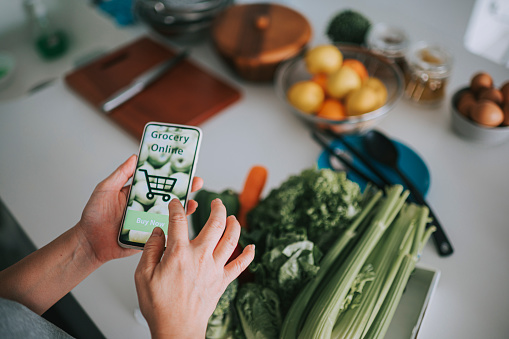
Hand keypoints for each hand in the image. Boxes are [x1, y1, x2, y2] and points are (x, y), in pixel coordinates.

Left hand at [75, 155, 203, 264]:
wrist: (90, 243)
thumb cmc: (94, 216)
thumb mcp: (105, 189)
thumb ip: (121, 174)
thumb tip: (135, 157)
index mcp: (138, 192)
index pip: (158, 180)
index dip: (171, 174)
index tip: (184, 167)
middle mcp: (146, 205)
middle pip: (170, 195)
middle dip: (185, 188)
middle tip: (197, 181)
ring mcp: (149, 220)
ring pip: (171, 213)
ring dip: (184, 207)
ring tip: (193, 202)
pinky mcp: (150, 235)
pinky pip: (165, 230)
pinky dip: (176, 226)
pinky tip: (183, 221)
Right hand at [135, 199, 254, 338]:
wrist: (177, 330)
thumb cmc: (159, 306)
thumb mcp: (143, 276)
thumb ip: (150, 249)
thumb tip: (158, 232)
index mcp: (179, 253)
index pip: (179, 220)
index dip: (177, 207)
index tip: (176, 204)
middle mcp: (200, 257)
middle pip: (215, 223)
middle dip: (217, 208)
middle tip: (216, 202)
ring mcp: (214, 268)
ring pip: (231, 239)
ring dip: (234, 224)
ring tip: (232, 217)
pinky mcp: (222, 280)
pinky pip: (241, 265)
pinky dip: (249, 254)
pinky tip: (252, 247)